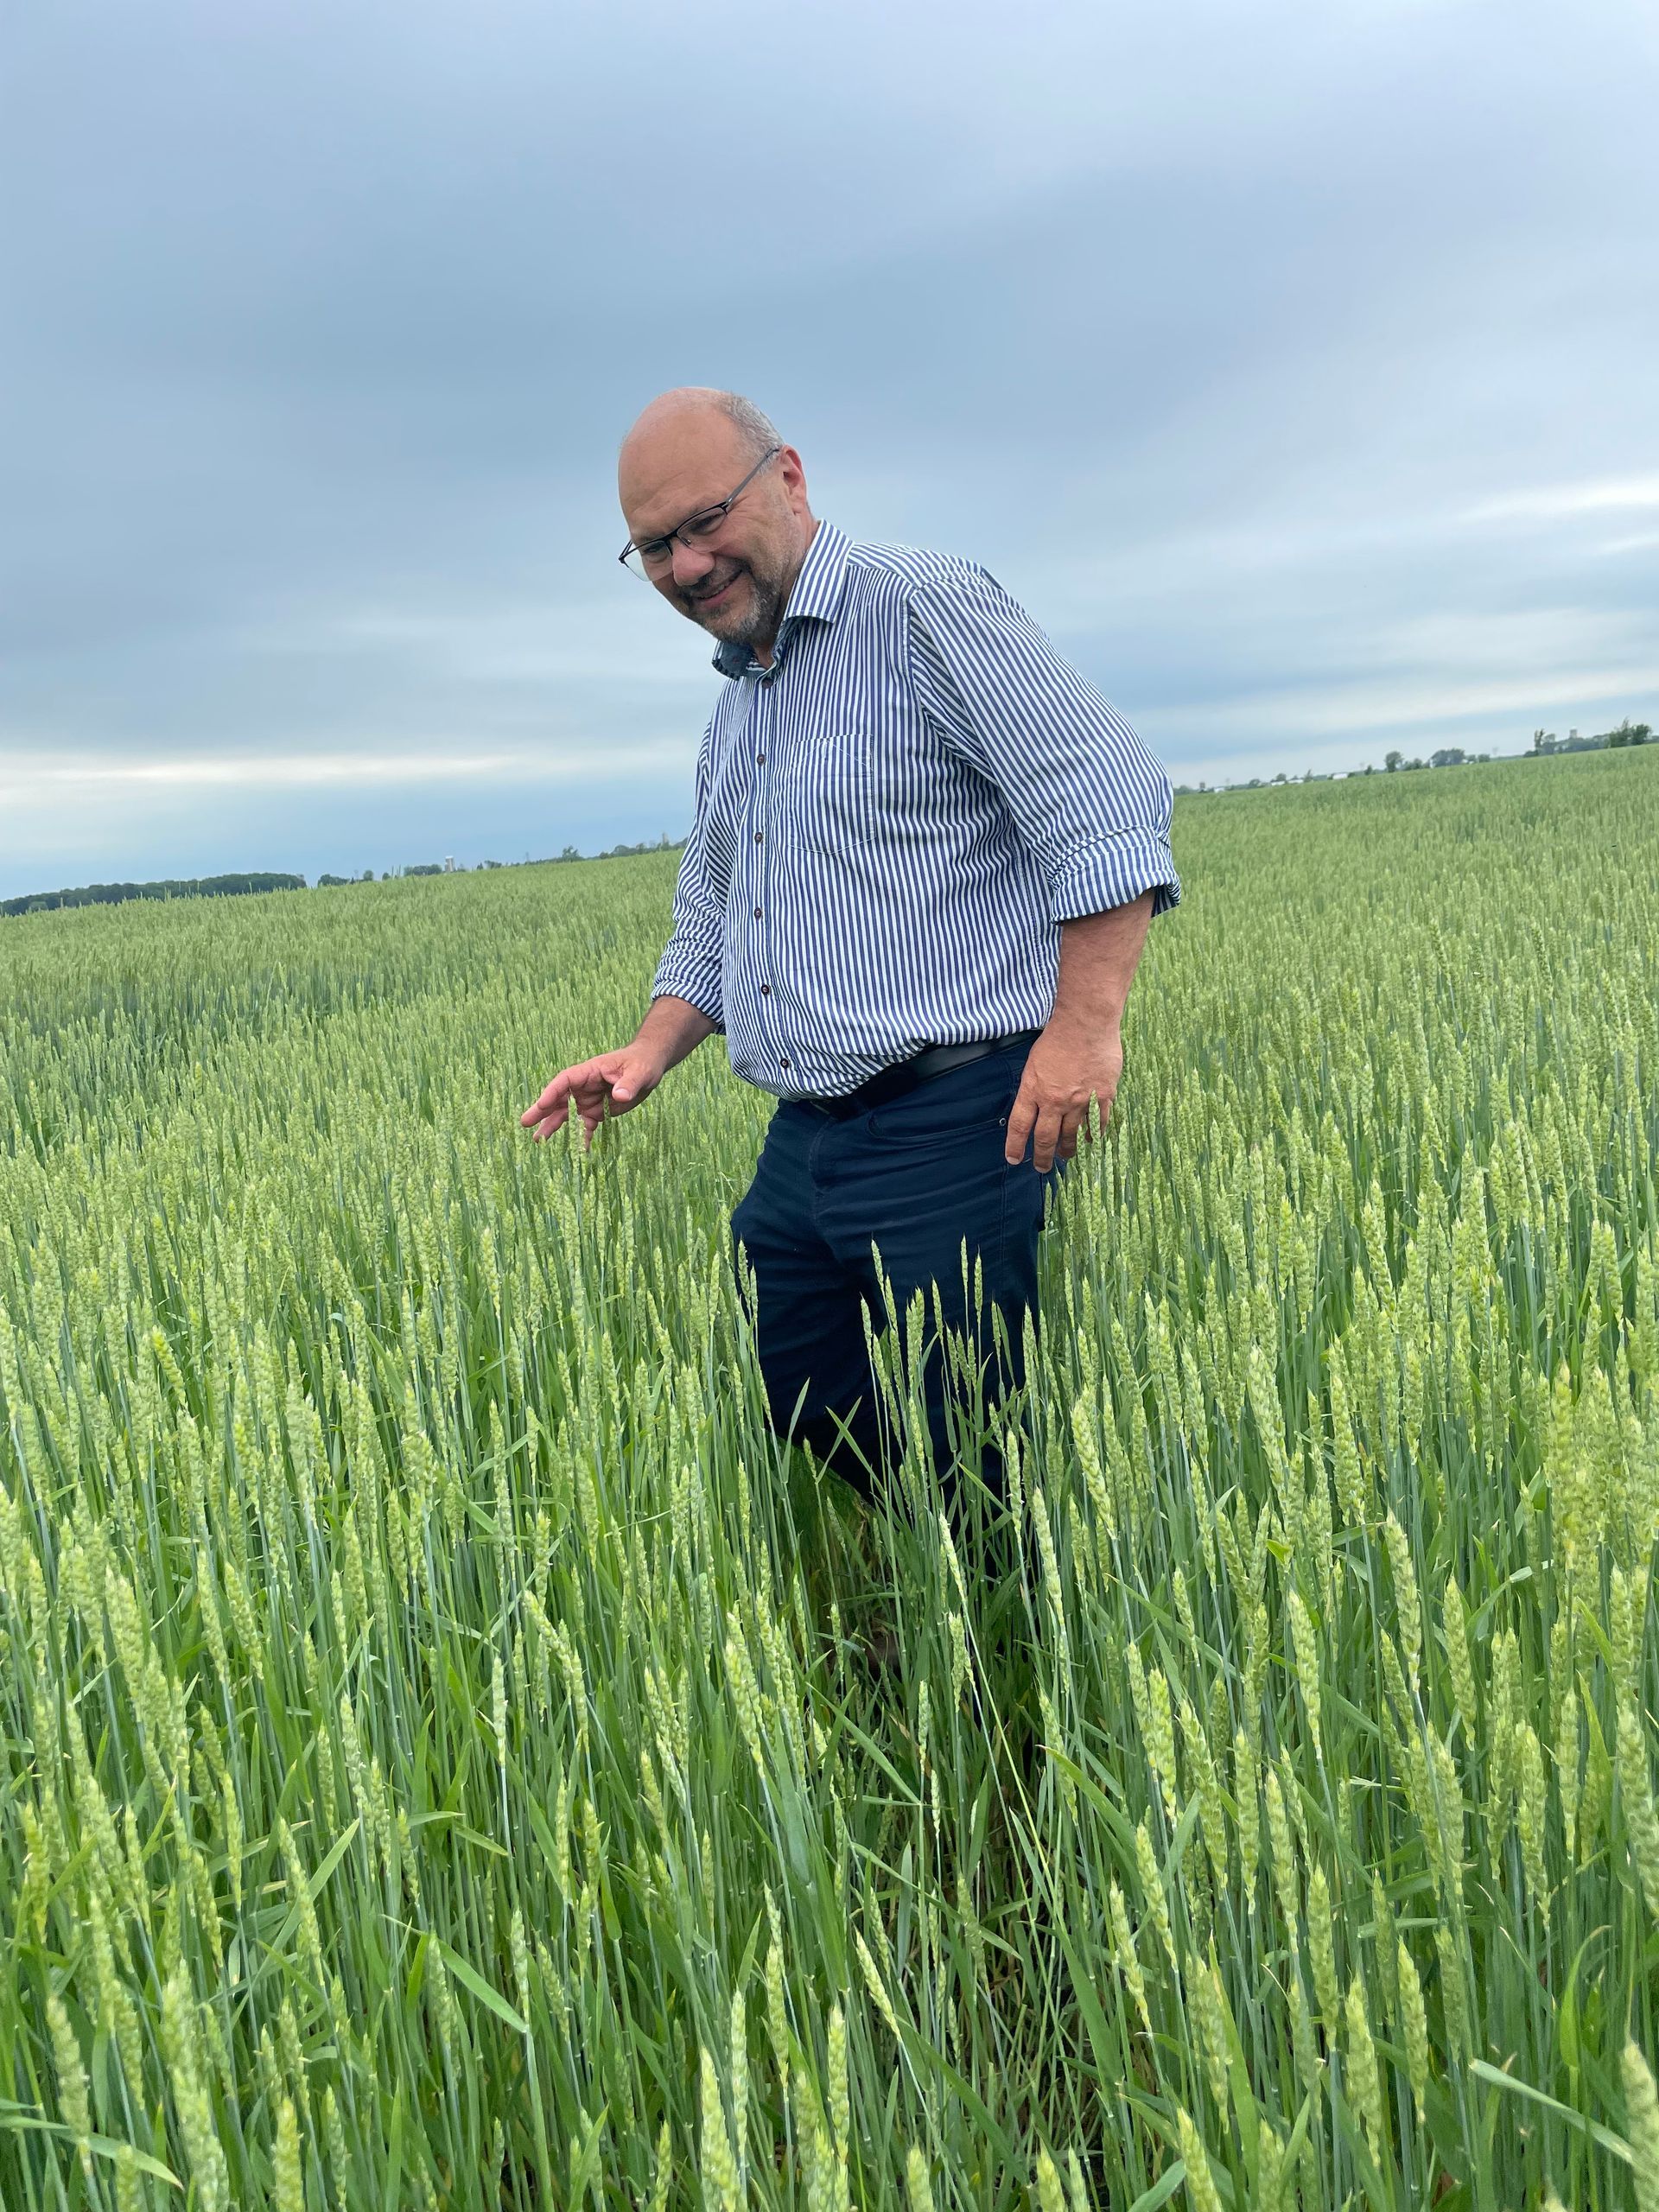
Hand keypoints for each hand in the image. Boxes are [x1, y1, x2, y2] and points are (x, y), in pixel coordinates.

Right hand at [520, 1045, 666, 1146]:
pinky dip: (581, 1139)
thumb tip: (620, 1095)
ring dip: (553, 1126)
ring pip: (567, 1114)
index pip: (565, 1080)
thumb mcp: (639, 1072)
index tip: (542, 1104)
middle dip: (542, 1110)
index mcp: (589, 1072)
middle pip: (558, 1098)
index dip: (552, 1092)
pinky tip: (577, 1152)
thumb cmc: (642, 1063)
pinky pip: (585, 1127)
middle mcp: (584, 1087)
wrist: (648, 1069)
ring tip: (538, 1140)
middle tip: (525, 1123)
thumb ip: (628, 1083)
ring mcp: (588, 1100)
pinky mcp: (597, 1112)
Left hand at [1004, 1016, 1122, 1170]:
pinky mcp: (1103, 1096)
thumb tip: (1036, 1105)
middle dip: (1042, 1157)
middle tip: (1042, 1167)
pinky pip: (1098, 1124)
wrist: (1086, 1023)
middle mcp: (1055, 1101)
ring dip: (1067, 1150)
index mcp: (1033, 1090)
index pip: (1020, 1126)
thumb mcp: (1034, 1062)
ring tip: (1066, 1157)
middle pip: (1046, 1138)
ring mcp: (1080, 1101)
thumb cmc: (1058, 1036)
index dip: (1015, 1146)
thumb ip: (1035, 1086)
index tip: (1014, 1159)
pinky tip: (1091, 1141)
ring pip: (1072, 1136)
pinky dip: (1093, 1136)